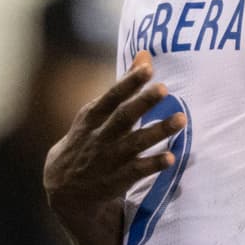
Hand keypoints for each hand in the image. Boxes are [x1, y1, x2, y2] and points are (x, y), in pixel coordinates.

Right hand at [44, 51, 184, 208]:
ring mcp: (108, 159)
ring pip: (135, 143)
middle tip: (164, 89)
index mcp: (93, 116)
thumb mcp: (96, 112)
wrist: (63, 189)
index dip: (129, 82)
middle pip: (123, 117)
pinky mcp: (117, 180)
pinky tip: (171, 157)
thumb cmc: (88, 139)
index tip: (147, 68)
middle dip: (143, 103)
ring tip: (181, 119)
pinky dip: (153, 164)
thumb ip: (123, 85)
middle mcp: (100, 136)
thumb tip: (145, 55)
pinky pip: (137, 171)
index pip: (112, 96)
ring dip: (158, 131)